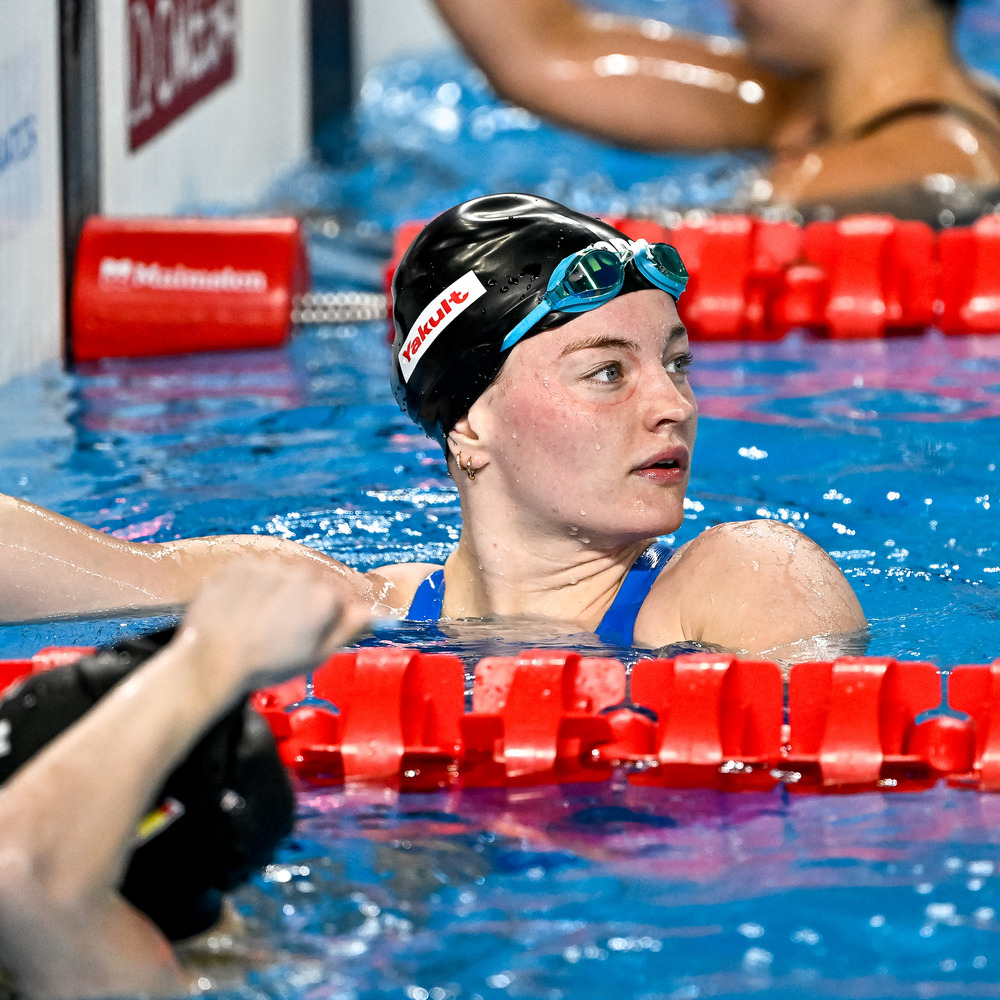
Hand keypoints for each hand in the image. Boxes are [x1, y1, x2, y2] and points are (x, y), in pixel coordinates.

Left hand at [171, 559, 370, 696]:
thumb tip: (370, 610)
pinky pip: (255, 572)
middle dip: (302, 601)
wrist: (212, 662)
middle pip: (311, 582)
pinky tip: (243, 610)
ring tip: (259, 620)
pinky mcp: (240, 564)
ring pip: (282, 575)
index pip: (338, 597)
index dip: (326, 616)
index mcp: (325, 596)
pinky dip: (252, 587)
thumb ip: (348, 628)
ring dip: (277, 592)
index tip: (311, 632)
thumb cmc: (267, 665)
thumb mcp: (317, 656)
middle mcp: (300, 572)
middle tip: (282, 629)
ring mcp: (268, 565)